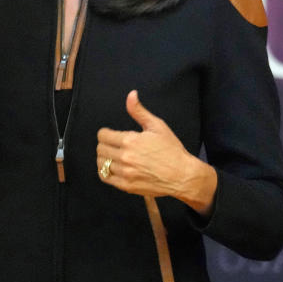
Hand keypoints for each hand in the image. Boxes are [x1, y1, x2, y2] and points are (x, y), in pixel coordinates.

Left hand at [96, 90, 216, 215]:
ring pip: (101, 163)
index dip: (106, 133)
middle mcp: (125, 157)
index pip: (103, 135)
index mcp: (130, 140)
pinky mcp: (126, 186)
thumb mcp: (157, 126)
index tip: (111, 135)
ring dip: (104, 158)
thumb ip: (139, 111)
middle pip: (100, 149)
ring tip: (113, 156)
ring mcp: (125, 173)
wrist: (182, 175)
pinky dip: (105, 171)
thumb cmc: (171, 150)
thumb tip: (131, 95)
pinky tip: (113, 167)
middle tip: (113, 145)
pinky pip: (105, 177)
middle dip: (105, 144)